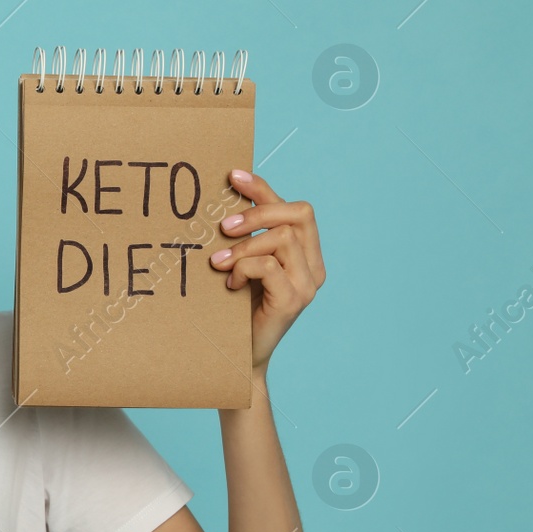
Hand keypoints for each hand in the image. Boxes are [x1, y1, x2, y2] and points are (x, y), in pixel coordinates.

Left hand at [207, 169, 324, 376]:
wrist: (240, 355)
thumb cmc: (235, 307)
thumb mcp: (242, 265)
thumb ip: (245, 239)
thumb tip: (222, 200)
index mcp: (305, 253)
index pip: (294, 208)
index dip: (264, 188)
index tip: (232, 176)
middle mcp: (313, 266)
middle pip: (299, 214)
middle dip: (258, 213)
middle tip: (223, 227)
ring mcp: (308, 283)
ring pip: (283, 239)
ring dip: (243, 247)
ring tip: (218, 264)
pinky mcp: (294, 300)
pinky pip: (269, 267)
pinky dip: (244, 269)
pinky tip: (231, 284)